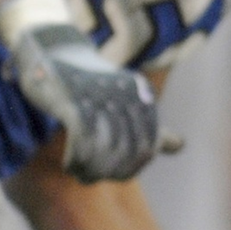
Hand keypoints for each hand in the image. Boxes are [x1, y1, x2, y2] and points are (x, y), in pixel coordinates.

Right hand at [9, 23, 158, 182]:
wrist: (51, 51)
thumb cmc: (88, 82)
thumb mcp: (123, 99)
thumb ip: (149, 125)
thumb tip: (180, 146)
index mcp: (142, 94)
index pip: (147, 147)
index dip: (130, 167)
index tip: (112, 175)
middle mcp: (123, 92)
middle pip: (125, 150)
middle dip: (108, 171)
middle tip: (90, 178)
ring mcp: (96, 94)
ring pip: (103, 148)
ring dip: (91, 169)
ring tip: (80, 173)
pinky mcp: (69, 98)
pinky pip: (81, 140)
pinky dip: (77, 160)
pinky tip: (70, 165)